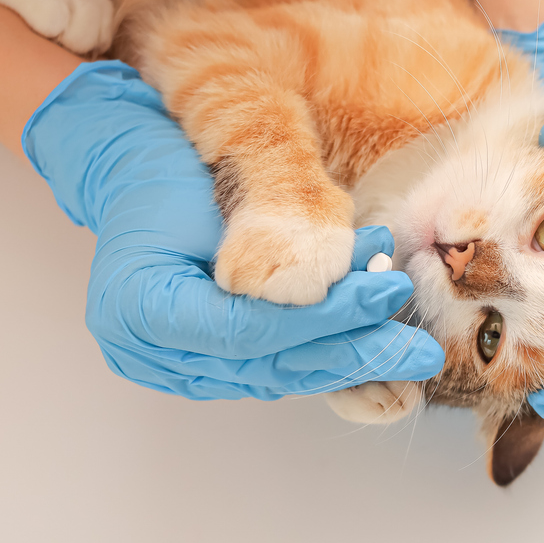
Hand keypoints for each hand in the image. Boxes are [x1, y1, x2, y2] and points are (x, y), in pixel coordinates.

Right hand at [22, 61, 443, 399]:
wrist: (123, 169)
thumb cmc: (168, 168)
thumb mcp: (222, 193)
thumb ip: (276, 244)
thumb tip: (358, 273)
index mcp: (137, 308)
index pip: (246, 331)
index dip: (322, 318)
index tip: (383, 294)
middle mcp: (147, 352)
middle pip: (266, 365)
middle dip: (351, 352)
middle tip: (419, 350)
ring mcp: (170, 367)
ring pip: (274, 374)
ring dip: (345, 356)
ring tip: (405, 344)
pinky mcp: (198, 367)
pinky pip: (268, 368)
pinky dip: (319, 354)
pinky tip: (368, 341)